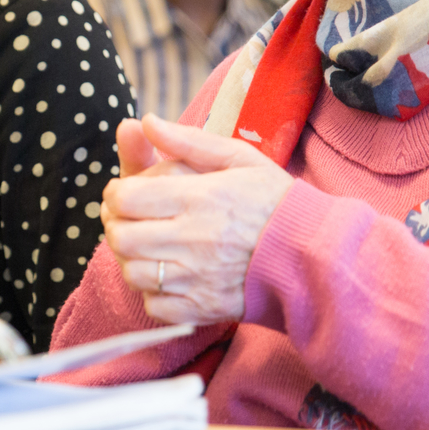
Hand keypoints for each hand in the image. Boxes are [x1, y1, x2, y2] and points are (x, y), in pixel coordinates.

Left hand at [102, 114, 293, 324]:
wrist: (313, 252)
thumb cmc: (273, 199)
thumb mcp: (237, 158)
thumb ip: (188, 141)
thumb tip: (146, 122)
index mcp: (199, 198)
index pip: (127, 198)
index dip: (116, 193)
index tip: (124, 192)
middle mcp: (193, 239)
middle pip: (121, 237)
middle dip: (116, 225)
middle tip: (128, 219)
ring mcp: (197, 278)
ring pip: (133, 273)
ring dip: (130, 258)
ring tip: (145, 246)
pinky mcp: (204, 308)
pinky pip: (155, 306)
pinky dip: (152, 292)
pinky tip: (166, 276)